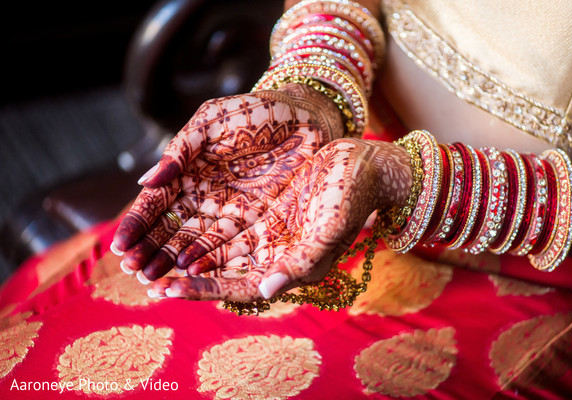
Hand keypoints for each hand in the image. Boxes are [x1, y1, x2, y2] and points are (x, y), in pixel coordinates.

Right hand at [112, 84, 342, 281]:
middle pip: (170, 227)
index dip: (138, 223)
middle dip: (150, 249)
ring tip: (152, 278)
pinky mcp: (253, 220)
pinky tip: (189, 273)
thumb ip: (180, 149)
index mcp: (187, 170)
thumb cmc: (255, 112)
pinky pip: (226, 244)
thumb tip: (144, 182)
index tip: (120, 246)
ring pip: (193, 240)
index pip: (156, 202)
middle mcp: (202, 194)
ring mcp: (226, 209)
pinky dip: (207, 259)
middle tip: (132, 270)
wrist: (304, 117)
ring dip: (172, 259)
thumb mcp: (212, 121)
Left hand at [148, 138, 411, 301]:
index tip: (168, 288)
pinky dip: (200, 226)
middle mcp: (274, 254)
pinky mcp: (264, 210)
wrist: (365, 165)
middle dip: (182, 274)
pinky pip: (224, 222)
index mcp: (290, 268)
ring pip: (218, 247)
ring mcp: (268, 232)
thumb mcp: (331, 229)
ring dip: (184, 252)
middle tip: (142, 274)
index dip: (204, 290)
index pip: (239, 287)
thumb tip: (266, 291)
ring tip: (149, 253)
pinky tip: (175, 222)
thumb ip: (301, 263)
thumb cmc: (353, 198)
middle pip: (221, 271)